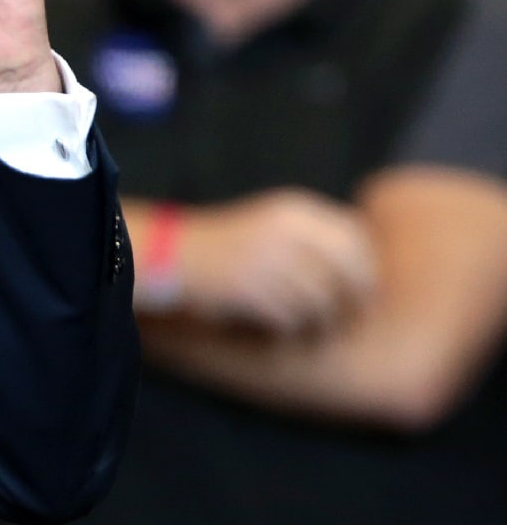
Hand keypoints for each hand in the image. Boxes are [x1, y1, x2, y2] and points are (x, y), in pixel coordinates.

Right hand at [174, 188, 377, 333]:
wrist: (174, 253)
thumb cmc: (230, 243)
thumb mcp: (272, 224)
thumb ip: (314, 236)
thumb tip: (366, 266)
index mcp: (294, 210)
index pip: (355, 237)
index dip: (365, 265)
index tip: (363, 284)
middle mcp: (285, 232)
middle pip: (346, 273)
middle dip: (353, 298)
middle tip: (349, 314)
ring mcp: (267, 261)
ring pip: (321, 301)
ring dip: (320, 320)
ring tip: (312, 327)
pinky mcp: (249, 290)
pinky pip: (290, 318)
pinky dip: (290, 329)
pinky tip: (280, 328)